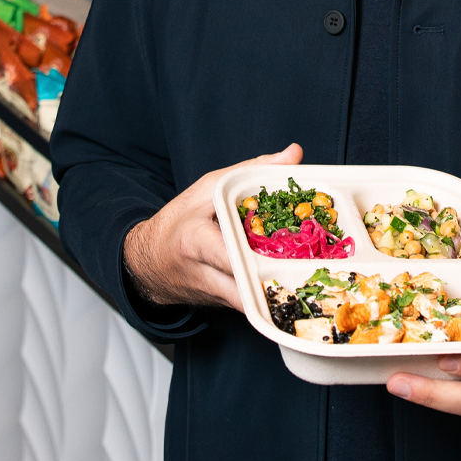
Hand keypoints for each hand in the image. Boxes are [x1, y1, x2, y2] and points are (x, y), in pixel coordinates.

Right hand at [122, 143, 302, 311]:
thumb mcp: (207, 187)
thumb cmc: (179, 221)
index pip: (229, 255)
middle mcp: (205, 275)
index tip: (288, 256)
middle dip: (280, 283)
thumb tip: (293, 154)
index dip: (257, 258)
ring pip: (252, 302)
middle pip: (247, 289)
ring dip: (280, 291)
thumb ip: (251, 171)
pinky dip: (271, 292)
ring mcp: (215, 296)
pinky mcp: (223, 307)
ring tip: (310, 278)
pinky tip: (294, 280)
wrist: (148, 261)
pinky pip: (251, 302)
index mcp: (197, 242)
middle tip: (312, 272)